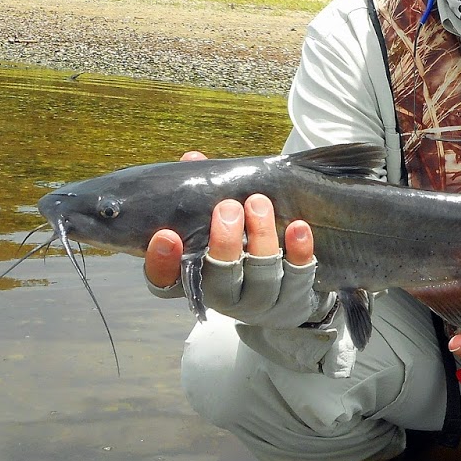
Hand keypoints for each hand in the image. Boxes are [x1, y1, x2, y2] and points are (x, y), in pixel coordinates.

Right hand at [144, 152, 328, 326]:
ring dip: (261, 236)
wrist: (281, 286)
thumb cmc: (236, 243)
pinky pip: (297, 277)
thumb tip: (193, 159)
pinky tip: (297, 226)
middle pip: (219, 278)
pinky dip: (299, 250)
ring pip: (261, 276)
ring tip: (259, 202)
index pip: (164, 282)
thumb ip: (200, 192)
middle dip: (224, 242)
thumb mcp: (213, 219)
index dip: (162, 262)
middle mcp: (222, 296)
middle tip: (228, 207)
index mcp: (192, 279)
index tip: (167, 234)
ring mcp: (259, 301)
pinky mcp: (292, 298)